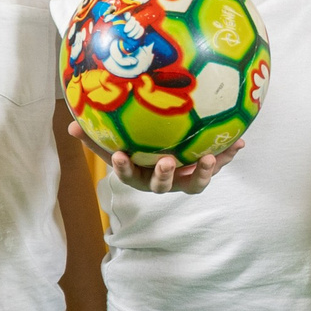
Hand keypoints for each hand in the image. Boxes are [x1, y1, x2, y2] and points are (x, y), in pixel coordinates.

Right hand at [75, 122, 242, 193]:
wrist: (161, 155)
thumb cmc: (132, 149)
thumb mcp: (112, 142)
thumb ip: (94, 136)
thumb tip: (70, 125)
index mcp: (137, 175)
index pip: (126, 174)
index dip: (122, 168)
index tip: (118, 156)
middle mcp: (160, 182)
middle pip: (161, 185)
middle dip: (164, 175)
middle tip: (166, 162)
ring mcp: (182, 179)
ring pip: (193, 183)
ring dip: (203, 172)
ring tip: (212, 158)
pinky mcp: (201, 171)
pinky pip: (215, 164)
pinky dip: (227, 154)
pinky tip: (240, 142)